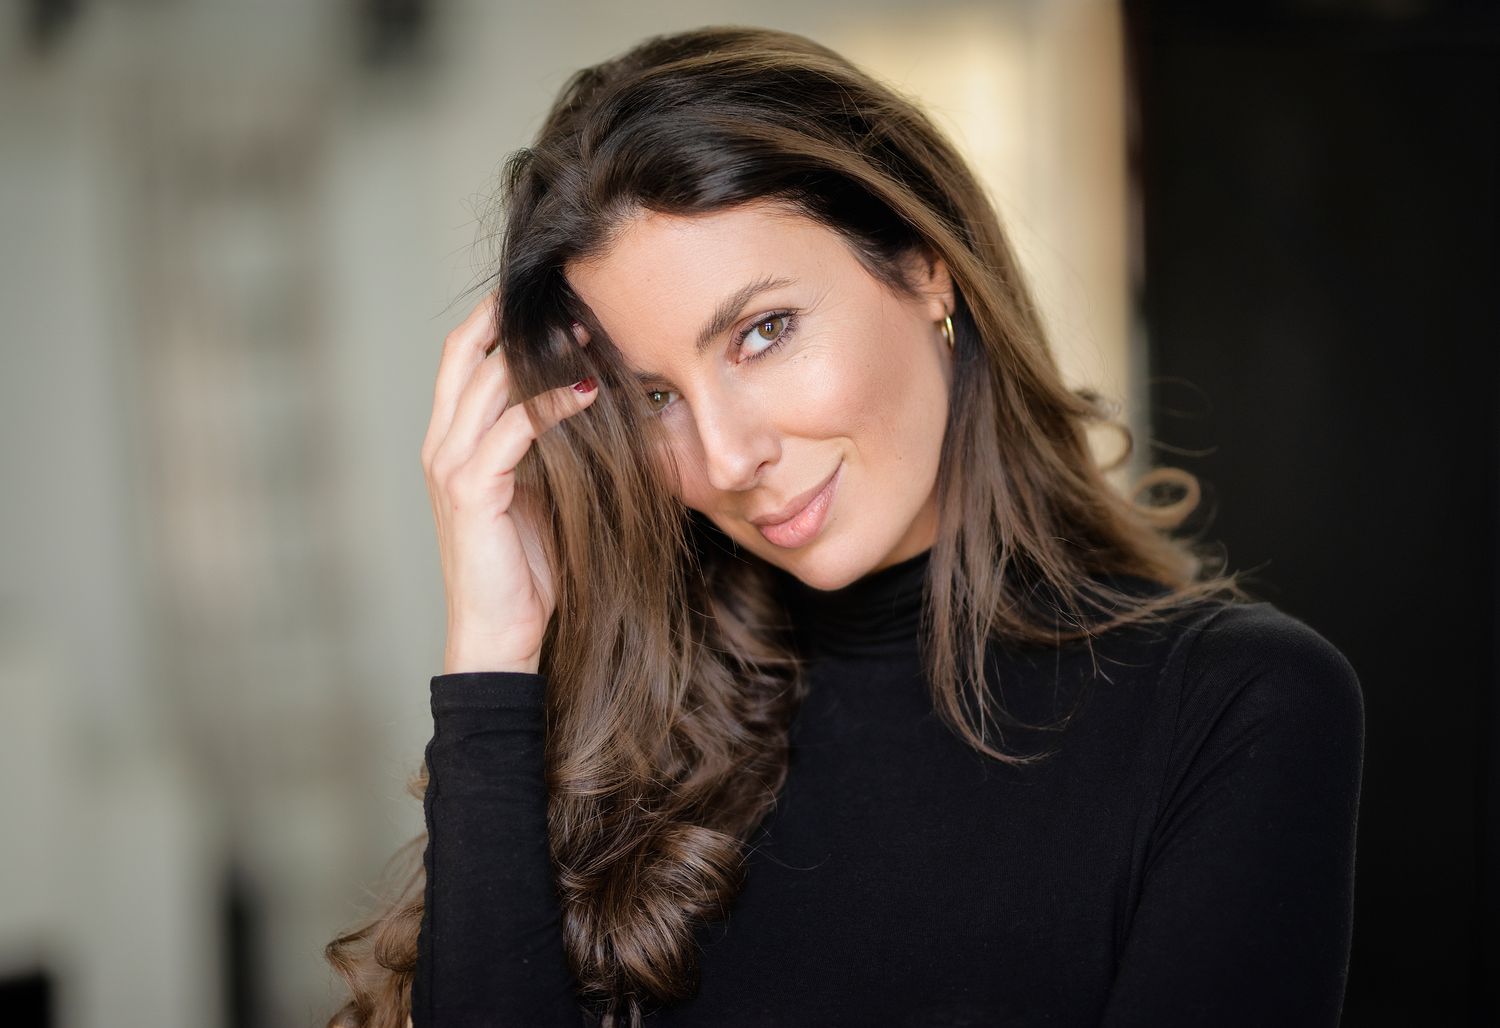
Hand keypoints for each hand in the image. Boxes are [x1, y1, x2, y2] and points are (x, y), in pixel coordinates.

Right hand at [420, 291, 597, 674]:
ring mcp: (450, 467)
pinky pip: (512, 428)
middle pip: (465, 353)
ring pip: (486, 382)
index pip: (462, 357)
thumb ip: (544, 449)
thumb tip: (590, 402)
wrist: (500, 636)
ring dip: (540, 352)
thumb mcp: (537, 494)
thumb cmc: (525, 570)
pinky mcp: (472, 491)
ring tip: (588, 330)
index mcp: (451, 441)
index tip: (552, 296)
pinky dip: (550, 403)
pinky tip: (589, 390)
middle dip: (514, 318)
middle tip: (571, 296)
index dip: (498, 319)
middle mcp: (441, 446)